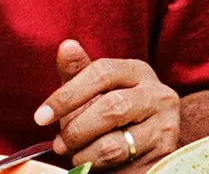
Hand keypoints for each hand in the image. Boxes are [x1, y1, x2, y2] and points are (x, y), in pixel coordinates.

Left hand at [36, 40, 180, 171]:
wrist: (139, 153)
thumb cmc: (109, 118)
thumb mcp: (89, 95)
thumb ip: (77, 73)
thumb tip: (67, 46)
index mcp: (137, 71)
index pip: (101, 73)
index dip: (68, 95)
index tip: (41, 117)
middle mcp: (158, 94)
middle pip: (111, 107)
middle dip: (76, 130)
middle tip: (59, 144)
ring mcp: (166, 124)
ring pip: (115, 142)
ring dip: (86, 153)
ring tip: (77, 155)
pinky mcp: (165, 152)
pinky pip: (124, 162)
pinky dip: (101, 166)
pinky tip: (98, 164)